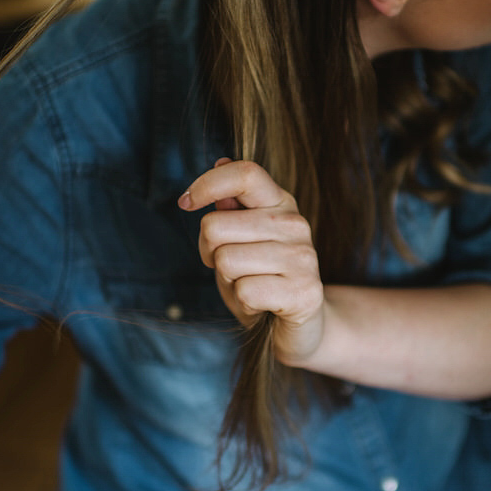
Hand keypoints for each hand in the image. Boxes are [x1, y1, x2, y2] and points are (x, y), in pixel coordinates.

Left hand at [178, 159, 325, 365]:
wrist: (300, 327)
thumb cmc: (262, 280)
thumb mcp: (239, 241)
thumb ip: (230, 208)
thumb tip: (219, 163)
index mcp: (280, 202)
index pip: (245, 173)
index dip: (207, 184)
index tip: (185, 203)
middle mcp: (294, 224)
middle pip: (215, 226)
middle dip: (208, 252)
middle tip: (229, 268)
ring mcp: (303, 258)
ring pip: (226, 261)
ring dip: (227, 281)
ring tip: (249, 286)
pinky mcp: (304, 292)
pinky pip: (244, 291)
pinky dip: (243, 304)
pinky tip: (261, 306)